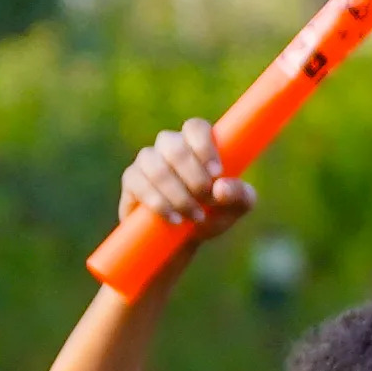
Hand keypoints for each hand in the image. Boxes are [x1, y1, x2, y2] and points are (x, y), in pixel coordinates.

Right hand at [113, 116, 251, 249]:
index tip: (216, 173)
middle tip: (206, 200)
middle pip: (174, 145)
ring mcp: (147, 161)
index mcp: (196, 143)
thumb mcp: (235, 208)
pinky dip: (159, 202)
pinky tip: (174, 218)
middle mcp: (170, 147)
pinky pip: (139, 184)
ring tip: (194, 215)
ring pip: (155, 166)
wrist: (180, 243)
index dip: (204, 146)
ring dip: (178, 193)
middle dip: (193, 176)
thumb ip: (239, 195)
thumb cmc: (211, 216)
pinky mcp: (132, 180)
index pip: (195, 127)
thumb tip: (221, 188)